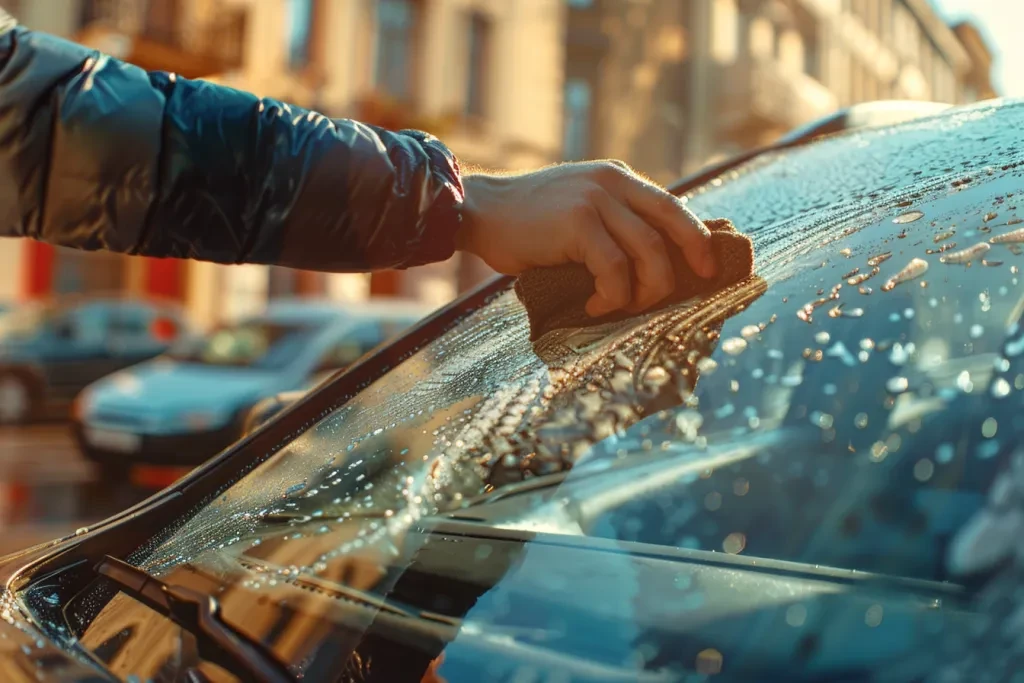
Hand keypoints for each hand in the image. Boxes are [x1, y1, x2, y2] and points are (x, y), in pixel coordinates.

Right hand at [456, 161, 715, 316]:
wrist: (479, 211)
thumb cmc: (526, 223)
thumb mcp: (577, 209)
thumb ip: (610, 222)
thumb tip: (648, 263)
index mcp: (617, 178)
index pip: (672, 206)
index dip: (695, 238)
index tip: (707, 267)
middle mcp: (612, 183)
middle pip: (670, 225)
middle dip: (688, 262)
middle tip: (685, 293)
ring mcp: (595, 200)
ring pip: (648, 251)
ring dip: (644, 289)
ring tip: (622, 306)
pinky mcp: (578, 222)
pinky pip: (614, 268)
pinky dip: (612, 294)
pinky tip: (594, 304)